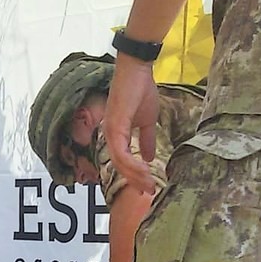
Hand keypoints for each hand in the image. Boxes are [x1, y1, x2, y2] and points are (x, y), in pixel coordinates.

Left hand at [104, 55, 159, 195]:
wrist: (138, 70)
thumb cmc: (141, 90)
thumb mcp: (147, 120)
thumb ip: (146, 139)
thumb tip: (150, 157)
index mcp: (116, 135)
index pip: (122, 162)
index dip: (134, 175)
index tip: (147, 186)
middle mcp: (109, 135)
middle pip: (119, 166)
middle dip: (135, 181)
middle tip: (149, 191)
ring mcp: (110, 131)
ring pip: (119, 162)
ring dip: (135, 175)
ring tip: (149, 184)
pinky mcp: (114, 126)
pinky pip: (121, 152)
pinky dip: (132, 163)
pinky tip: (145, 169)